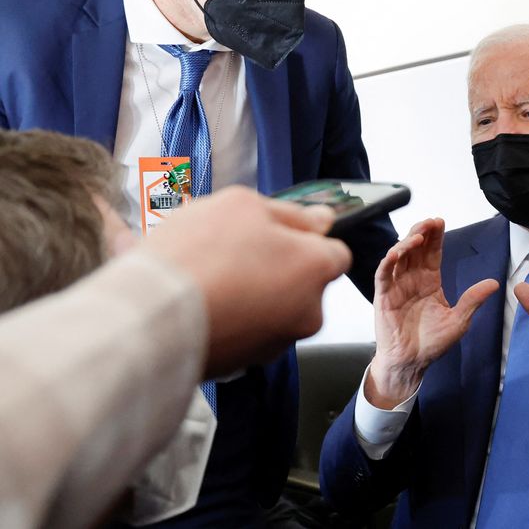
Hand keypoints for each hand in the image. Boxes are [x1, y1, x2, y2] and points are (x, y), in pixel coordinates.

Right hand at [141, 186, 351, 377]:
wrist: (151, 316)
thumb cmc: (200, 255)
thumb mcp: (243, 205)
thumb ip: (290, 212)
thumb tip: (322, 219)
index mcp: (316, 270)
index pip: (335, 253)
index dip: (307, 238)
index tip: (279, 233)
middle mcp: (307, 313)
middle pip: (302, 282)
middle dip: (276, 266)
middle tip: (234, 250)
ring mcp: (276, 342)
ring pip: (271, 307)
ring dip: (251, 292)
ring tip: (209, 276)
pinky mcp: (244, 364)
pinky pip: (243, 331)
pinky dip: (230, 317)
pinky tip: (201, 300)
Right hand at [366, 218, 498, 408]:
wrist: (411, 363)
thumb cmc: (432, 344)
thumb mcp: (458, 320)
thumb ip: (473, 300)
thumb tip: (495, 283)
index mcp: (429, 282)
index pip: (432, 252)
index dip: (435, 237)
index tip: (440, 221)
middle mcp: (412, 279)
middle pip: (415, 248)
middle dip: (421, 232)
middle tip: (430, 222)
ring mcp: (396, 286)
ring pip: (398, 256)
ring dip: (406, 242)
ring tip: (418, 235)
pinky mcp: (383, 296)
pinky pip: (384, 274)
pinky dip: (388, 260)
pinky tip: (397, 251)